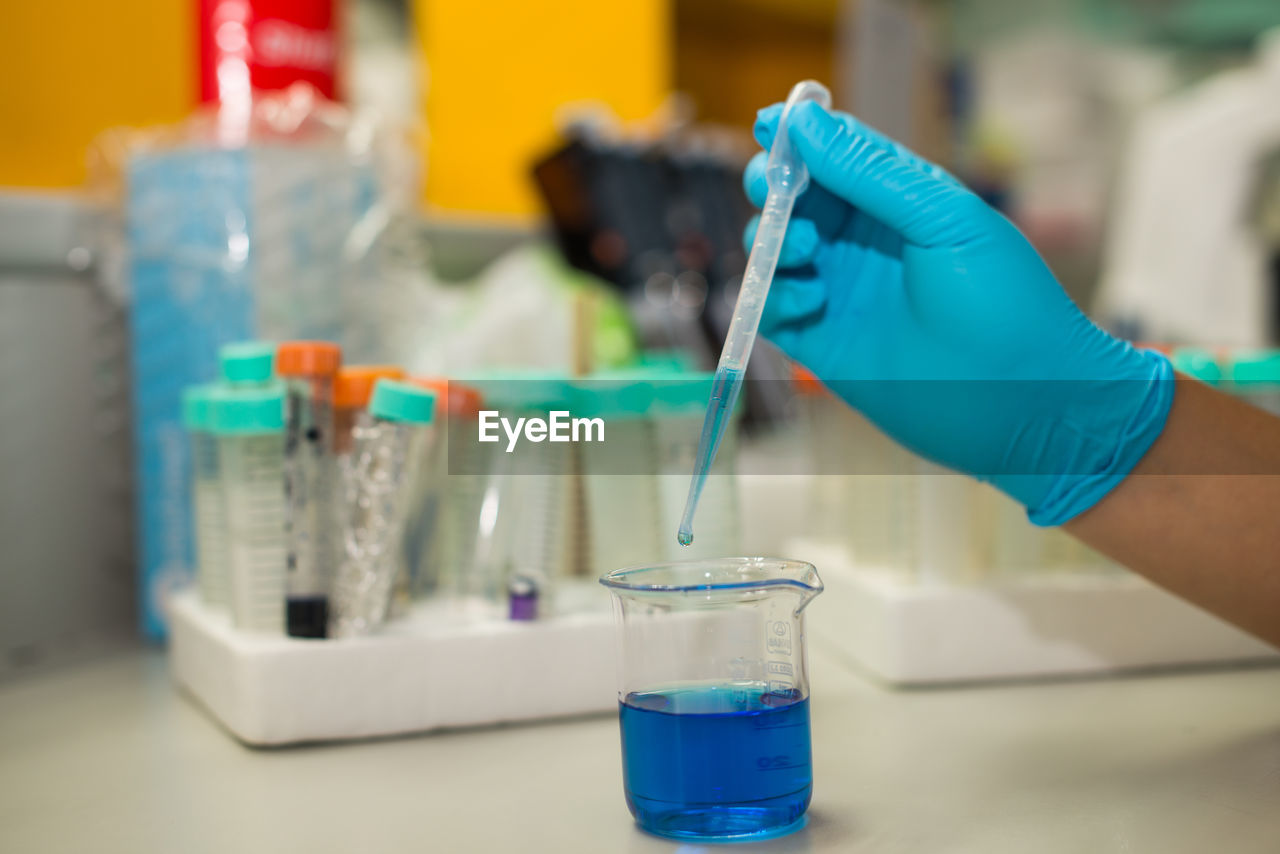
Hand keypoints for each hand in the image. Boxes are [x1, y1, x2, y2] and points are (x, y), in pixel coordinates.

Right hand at [745, 101, 1172, 524]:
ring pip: (774, 251)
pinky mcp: (821, 344)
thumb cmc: (1005, 307)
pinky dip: (773, 296)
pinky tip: (809, 301)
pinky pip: (772, 308)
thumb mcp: (943, 220)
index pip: (835, 155)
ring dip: (773, 241)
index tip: (769, 122)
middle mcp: (863, 244)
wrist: (1024, 405)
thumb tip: (807, 120)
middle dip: (773, 186)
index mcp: (898, 203)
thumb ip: (871, 172)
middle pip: (794, 199)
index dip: (799, 136)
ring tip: (806, 253)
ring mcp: (840, 293)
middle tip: (772, 190)